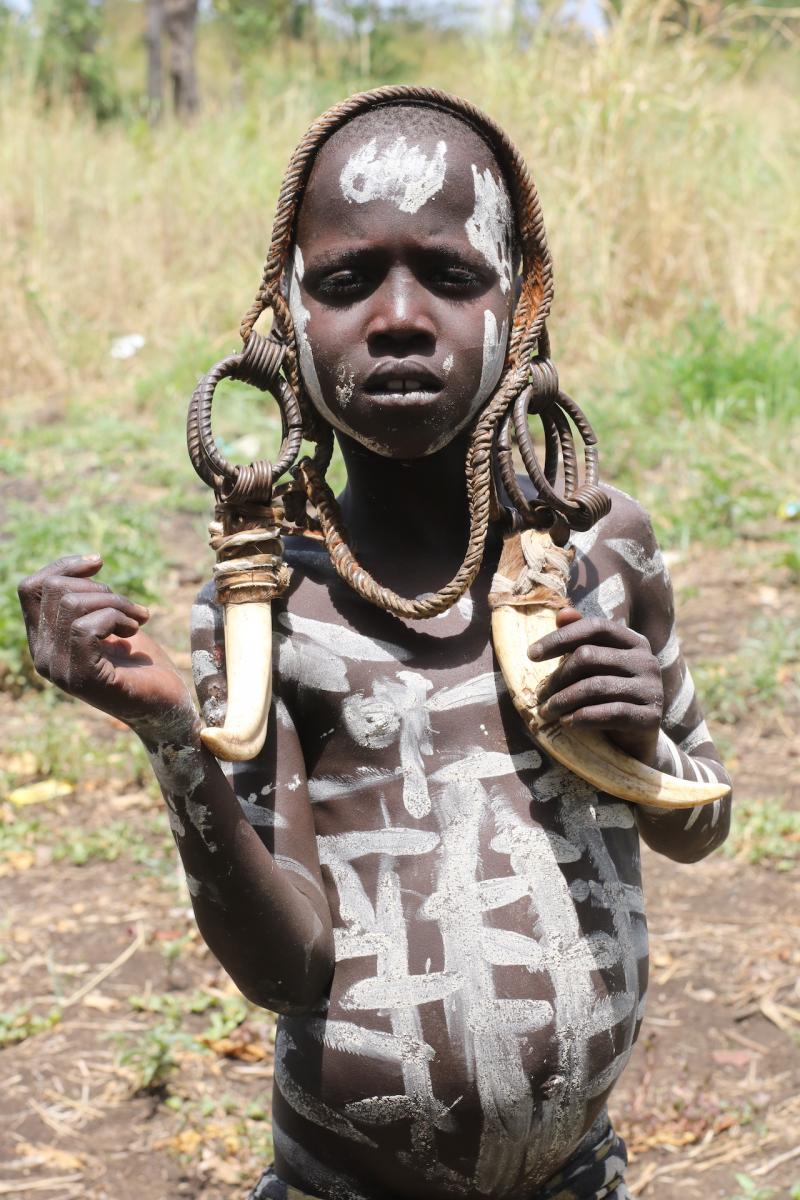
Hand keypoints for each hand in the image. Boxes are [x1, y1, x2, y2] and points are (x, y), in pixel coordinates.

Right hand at [18, 555, 193, 728]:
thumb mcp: (111, 623)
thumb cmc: (142, 664)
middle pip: (55, 590)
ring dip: (116, 604)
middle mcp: (42, 656)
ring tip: (137, 621)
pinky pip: (87, 627)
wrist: (166, 706)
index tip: (98, 563)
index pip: (30, 589)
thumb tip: (87, 563)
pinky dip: (116, 619)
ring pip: (72, 605)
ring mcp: (58, 669)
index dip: (63, 567)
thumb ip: (89, 600)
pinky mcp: (81, 677)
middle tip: (132, 609)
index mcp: (44, 641)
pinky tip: (133, 633)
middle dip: (101, 589)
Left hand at [528, 608, 663, 766]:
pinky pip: (611, 712)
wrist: (635, 742)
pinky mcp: (650, 716)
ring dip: (563, 700)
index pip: (594, 627)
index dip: (560, 638)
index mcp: (633, 641)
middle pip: (589, 656)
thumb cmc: (608, 697)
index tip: (530, 655)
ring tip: (546, 711)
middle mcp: (646, 660)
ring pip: (596, 686)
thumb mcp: (594, 668)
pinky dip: (583, 717)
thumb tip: (562, 613)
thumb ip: (580, 640)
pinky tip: (567, 723)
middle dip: (557, 676)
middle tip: (539, 695)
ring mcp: (652, 688)